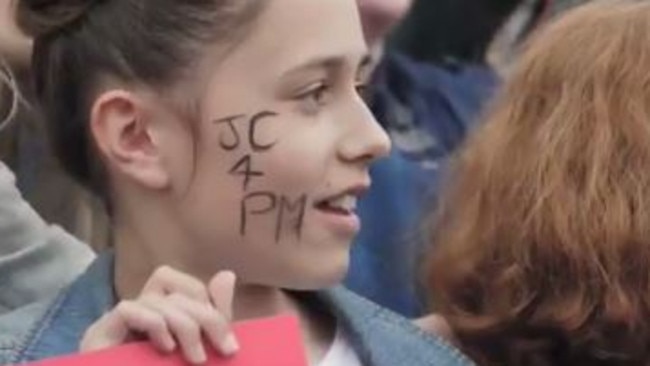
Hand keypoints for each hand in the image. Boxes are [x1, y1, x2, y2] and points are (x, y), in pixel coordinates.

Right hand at [79, 266, 238, 364]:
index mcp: (157, 318)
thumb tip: (227, 275)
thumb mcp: (201, 350)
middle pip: (170, 286)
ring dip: (186, 326)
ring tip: (197, 359)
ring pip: (154, 299)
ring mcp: (113, 326)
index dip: (206, 299)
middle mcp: (135, 316)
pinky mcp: (98, 336)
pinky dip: (155, 324)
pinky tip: (166, 349)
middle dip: (206, 315)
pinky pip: (128, 310)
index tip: (229, 340)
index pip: (179, 283)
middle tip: (226, 349)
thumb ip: (214, 317)